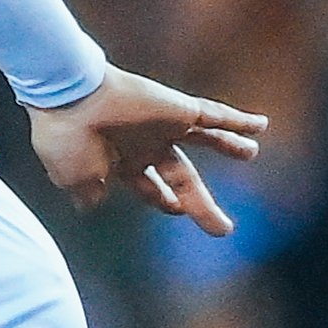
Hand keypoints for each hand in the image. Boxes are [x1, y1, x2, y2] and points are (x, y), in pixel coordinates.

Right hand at [27, 67, 266, 237]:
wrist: (69, 99)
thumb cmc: (65, 139)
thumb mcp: (72, 178)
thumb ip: (86, 193)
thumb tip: (89, 206)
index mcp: (118, 162)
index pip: (148, 186)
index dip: (162, 200)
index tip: (175, 210)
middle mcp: (143, 143)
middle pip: (181, 177)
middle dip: (200, 203)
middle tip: (222, 228)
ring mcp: (163, 125)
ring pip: (205, 139)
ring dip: (228, 147)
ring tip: (250, 154)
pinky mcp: (179, 109)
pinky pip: (217, 116)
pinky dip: (239, 122)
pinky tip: (261, 126)